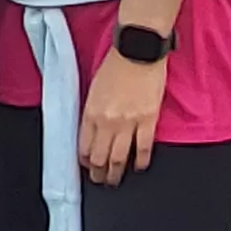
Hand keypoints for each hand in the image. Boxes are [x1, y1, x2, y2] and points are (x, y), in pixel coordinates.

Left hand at [78, 51, 168, 184]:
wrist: (138, 50)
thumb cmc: (116, 64)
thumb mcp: (94, 88)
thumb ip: (92, 111)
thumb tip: (92, 129)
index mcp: (90, 112)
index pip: (83, 146)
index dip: (84, 161)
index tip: (87, 165)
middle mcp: (106, 121)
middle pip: (99, 157)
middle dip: (98, 173)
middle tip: (100, 180)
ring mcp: (128, 123)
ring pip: (119, 158)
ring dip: (116, 173)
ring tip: (115, 180)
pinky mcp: (148, 120)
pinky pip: (143, 148)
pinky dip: (141, 161)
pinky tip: (139, 167)